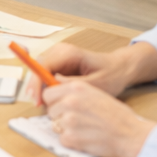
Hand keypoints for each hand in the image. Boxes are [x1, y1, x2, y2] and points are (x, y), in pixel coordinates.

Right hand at [26, 41, 156, 104]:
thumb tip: (52, 87)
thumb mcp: (95, 84)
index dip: (36, 83)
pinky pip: (45, 75)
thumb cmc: (111, 74)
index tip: (36, 100)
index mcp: (69, 53)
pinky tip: (51, 100)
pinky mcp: (59, 64)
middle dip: (36, 87)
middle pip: (37, 68)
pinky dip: (46, 88)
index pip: (43, 65)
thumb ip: (73, 85)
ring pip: (39, 72)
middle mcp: (60, 51)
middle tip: (38, 105)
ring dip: (40, 88)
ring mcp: (58, 57)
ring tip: (45, 105)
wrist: (120, 68)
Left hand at [42, 80, 156, 156]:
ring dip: (66, 129)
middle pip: (50, 110)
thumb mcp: (96, 93)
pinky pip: (62, 139)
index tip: (60, 106)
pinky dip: (72, 141)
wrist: (131, 135)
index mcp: (76, 88)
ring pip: (55, 125)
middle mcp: (70, 102)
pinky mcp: (71, 138)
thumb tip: (56, 89)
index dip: (54, 101)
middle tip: (77, 121)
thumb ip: (75, 91)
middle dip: (59, 116)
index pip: (48, 93)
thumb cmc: (118, 116)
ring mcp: (69, 120)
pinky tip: (86, 138)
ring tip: (85, 129)